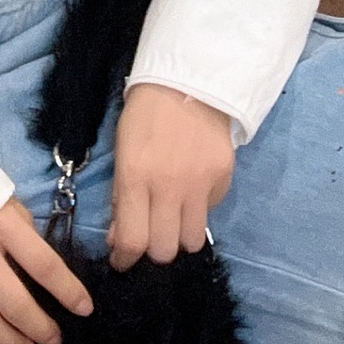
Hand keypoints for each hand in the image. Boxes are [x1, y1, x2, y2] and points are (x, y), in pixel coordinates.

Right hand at [0, 198, 92, 343]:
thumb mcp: (6, 203)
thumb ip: (23, 235)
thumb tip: (41, 271)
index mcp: (3, 226)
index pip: (44, 266)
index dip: (68, 291)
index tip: (84, 309)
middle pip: (14, 303)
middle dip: (39, 327)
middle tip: (53, 339)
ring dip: (8, 341)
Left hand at [111, 84, 235, 267]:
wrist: (188, 82)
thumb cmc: (145, 118)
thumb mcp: (122, 155)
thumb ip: (120, 200)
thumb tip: (120, 241)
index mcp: (135, 178)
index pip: (132, 241)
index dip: (125, 260)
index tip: (123, 260)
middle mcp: (169, 186)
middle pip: (165, 250)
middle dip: (154, 250)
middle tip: (150, 236)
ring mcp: (200, 184)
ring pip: (193, 241)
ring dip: (180, 236)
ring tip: (174, 220)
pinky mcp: (223, 178)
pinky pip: (210, 212)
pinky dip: (199, 210)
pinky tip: (192, 190)